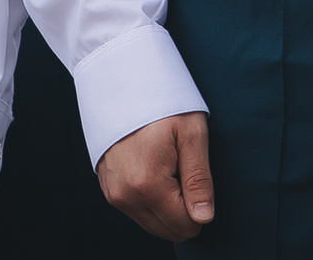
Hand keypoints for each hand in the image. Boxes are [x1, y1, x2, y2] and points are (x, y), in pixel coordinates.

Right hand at [98, 112, 215, 241]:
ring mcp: (113, 194)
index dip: (200, 207)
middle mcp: (125, 196)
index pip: (185, 225)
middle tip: (182, 169)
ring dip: (167, 203)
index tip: (195, 174)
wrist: (122, 82)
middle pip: (168, 230)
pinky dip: (151, 198)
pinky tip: (153, 167)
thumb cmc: (162, 103)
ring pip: (153, 223)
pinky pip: (138, 210)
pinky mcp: (108, 189)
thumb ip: (199, 179)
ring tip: (167, 165)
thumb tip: (204, 218)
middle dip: (183, 208)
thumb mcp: (191, 133)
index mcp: (147, 184)